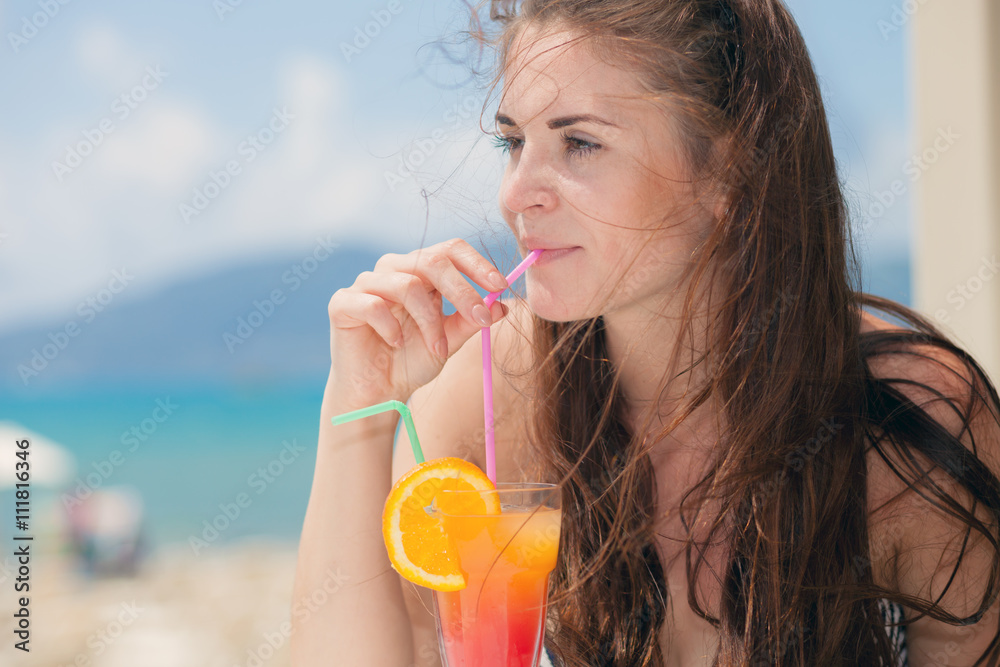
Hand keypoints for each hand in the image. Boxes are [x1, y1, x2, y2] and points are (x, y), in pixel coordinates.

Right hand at [327, 238, 509, 405]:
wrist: (378, 393)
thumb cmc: (412, 361)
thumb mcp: (449, 340)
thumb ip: (471, 321)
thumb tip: (501, 306)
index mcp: (421, 271)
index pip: (450, 250)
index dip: (477, 264)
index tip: (500, 286)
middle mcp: (394, 270)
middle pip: (432, 260)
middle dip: (461, 290)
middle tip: (478, 318)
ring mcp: (366, 284)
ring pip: (407, 285)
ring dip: (429, 322)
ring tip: (436, 349)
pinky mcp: (343, 303)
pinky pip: (373, 305)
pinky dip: (391, 328)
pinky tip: (396, 344)